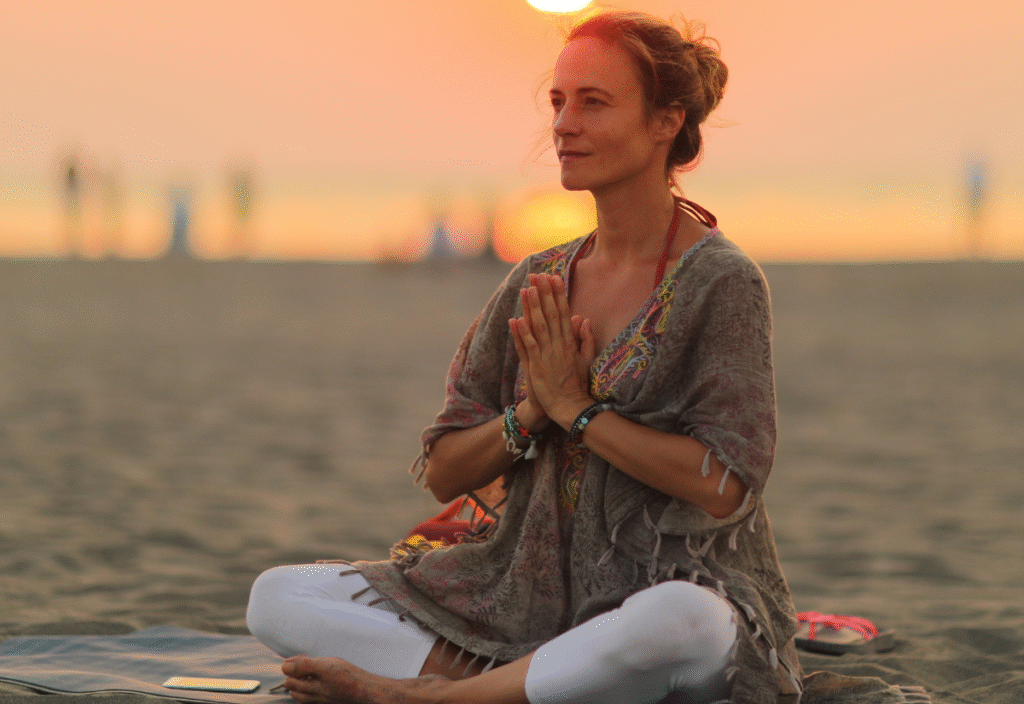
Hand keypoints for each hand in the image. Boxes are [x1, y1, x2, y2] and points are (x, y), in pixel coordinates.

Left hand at [510, 273, 595, 428]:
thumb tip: (584, 319)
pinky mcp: (537, 367)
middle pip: (551, 314)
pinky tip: (517, 319)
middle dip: (544, 294)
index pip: (564, 313)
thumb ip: (585, 339)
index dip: (558, 294)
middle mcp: (559, 346)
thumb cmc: (577, 385)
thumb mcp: (586, 360)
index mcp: (570, 342)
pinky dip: (523, 333)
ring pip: (539, 327)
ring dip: (532, 307)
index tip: (554, 278)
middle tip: (538, 275)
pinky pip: (529, 347)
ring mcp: (547, 356)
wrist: (571, 407)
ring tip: (527, 289)